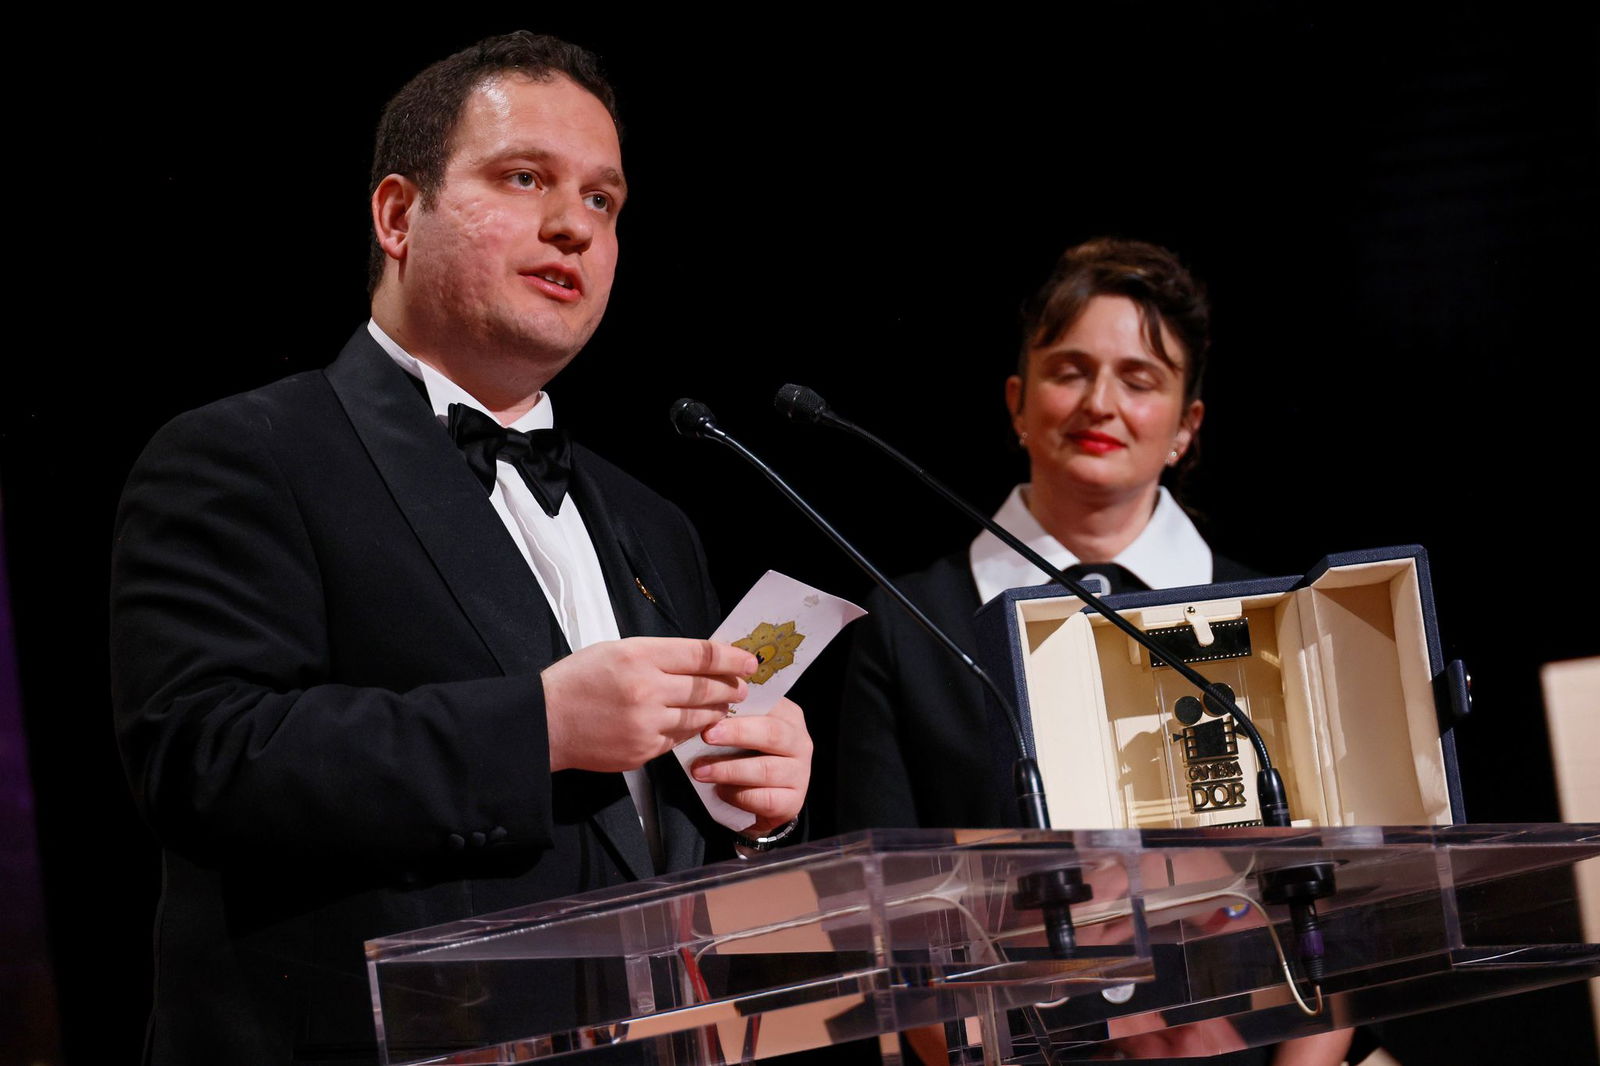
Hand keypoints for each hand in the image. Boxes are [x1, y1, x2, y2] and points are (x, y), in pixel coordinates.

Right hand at [542, 638, 756, 772]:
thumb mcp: (616, 650)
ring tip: (725, 705)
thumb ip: (659, 654)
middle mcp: (646, 689)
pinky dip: (692, 729)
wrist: (544, 722)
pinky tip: (697, 723)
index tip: (750, 660)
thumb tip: (701, 659)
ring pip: (699, 717)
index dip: (732, 657)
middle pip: (707, 687)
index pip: (701, 654)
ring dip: (717, 711)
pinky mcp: (643, 751)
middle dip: (731, 686)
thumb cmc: (578, 680)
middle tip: (743, 686)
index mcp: (639, 655)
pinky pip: (679, 739)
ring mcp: (646, 724)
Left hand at [690, 697, 811, 834]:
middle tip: (707, 736)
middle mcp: (799, 743)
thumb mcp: (745, 731)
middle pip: (772, 733)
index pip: (768, 705)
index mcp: (788, 716)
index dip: (741, 707)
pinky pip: (765, 799)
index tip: (713, 710)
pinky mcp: (792, 802)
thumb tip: (705, 714)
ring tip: (700, 771)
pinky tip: (719, 790)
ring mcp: (799, 774)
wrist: (761, 798)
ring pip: (765, 770)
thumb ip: (733, 719)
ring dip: (728, 770)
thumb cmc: (747, 755)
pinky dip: (738, 795)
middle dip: (737, 734)